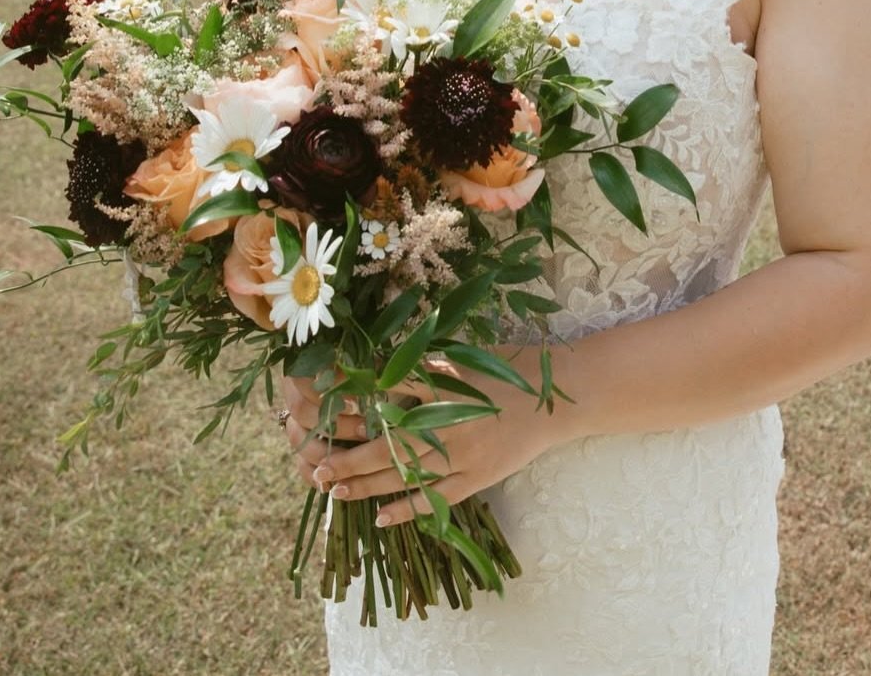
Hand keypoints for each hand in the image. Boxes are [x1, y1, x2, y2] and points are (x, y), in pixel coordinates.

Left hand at [281, 350, 569, 527]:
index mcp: (442, 386)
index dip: (347, 405)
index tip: (318, 409)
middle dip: (346, 455)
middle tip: (313, 463)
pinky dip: (408, 509)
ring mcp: (462, 456)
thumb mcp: (463, 353)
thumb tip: (375, 364)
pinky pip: (437, 500)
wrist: (557, 396)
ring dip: (365, 484)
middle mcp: (447, 424)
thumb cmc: (509, 365)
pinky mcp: (478, 479)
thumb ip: (423, 361)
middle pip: (384, 445)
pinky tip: (381, 517)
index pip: (381, 397)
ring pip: (403, 477)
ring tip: (332, 489)